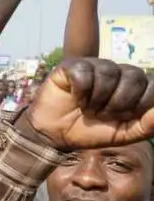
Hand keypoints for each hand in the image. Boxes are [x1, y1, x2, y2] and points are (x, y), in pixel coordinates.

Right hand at [20, 58, 153, 151]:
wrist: (55, 135)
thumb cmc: (90, 132)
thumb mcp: (123, 134)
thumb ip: (147, 125)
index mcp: (133, 87)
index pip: (153, 84)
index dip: (142, 102)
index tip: (126, 117)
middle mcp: (117, 72)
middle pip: (133, 76)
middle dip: (118, 103)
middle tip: (102, 115)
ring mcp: (94, 66)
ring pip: (108, 73)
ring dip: (97, 99)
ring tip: (87, 108)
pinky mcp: (72, 65)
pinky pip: (84, 72)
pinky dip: (80, 92)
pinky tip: (75, 99)